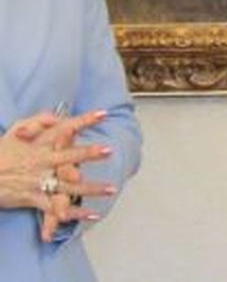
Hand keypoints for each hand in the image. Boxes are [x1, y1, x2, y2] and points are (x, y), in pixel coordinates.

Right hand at [0, 111, 113, 234]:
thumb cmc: (1, 152)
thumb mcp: (16, 130)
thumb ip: (39, 120)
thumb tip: (58, 116)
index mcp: (40, 144)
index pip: (64, 128)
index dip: (84, 121)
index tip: (103, 114)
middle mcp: (41, 161)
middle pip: (68, 156)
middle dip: (88, 154)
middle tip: (109, 150)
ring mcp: (38, 181)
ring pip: (68, 185)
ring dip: (91, 188)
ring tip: (112, 189)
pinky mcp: (34, 198)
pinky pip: (57, 207)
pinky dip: (75, 213)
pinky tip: (93, 215)